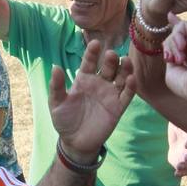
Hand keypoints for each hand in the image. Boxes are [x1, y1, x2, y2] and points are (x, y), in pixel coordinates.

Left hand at [49, 40, 135, 160]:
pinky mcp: (118, 107)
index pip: (89, 62)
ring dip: (125, 69)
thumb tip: (55, 67)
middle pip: (108, 67)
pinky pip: (127, 95)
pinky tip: (131, 79)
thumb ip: (56, 86)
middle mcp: (99, 83)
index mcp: (84, 79)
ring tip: (126, 61)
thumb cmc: (64, 120)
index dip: (92, 53)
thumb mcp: (56, 103)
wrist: (74, 142)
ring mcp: (110, 94)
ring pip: (121, 77)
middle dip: (111, 59)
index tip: (95, 43)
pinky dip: (131, 86)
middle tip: (112, 54)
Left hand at [162, 19, 186, 107]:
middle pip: (173, 35)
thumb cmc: (185, 84)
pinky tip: (181, 48)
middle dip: (168, 47)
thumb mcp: (171, 68)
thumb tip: (169, 37)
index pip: (179, 37)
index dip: (173, 28)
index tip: (169, 15)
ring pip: (177, 30)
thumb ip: (170, 52)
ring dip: (173, 44)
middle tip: (175, 61)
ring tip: (179, 58)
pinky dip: (177, 36)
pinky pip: (183, 26)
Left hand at [167, 125, 186, 176]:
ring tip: (180, 166)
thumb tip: (180, 111)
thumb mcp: (179, 121)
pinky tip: (176, 174)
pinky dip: (181, 173)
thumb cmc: (179, 124)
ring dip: (186, 166)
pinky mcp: (181, 163)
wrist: (175, 134)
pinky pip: (183, 170)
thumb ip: (181, 121)